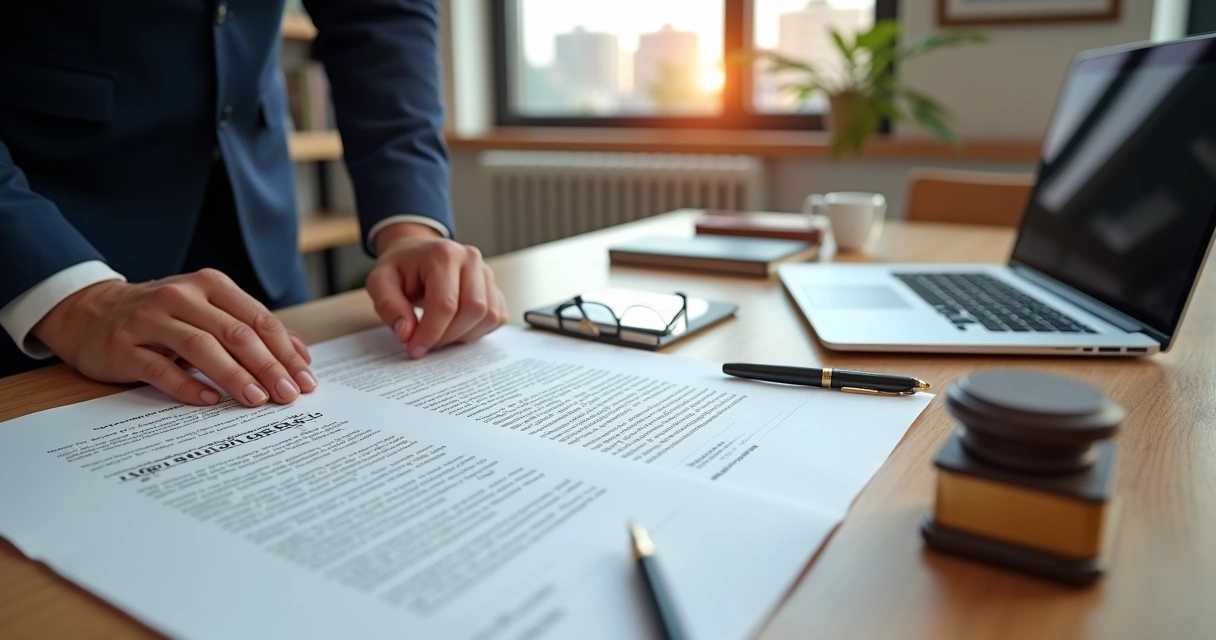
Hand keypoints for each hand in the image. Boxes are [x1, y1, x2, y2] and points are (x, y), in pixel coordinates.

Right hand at [31, 269, 316, 406]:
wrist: (92, 313)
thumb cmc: (165, 317)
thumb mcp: (209, 312)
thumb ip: (250, 328)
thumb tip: (298, 356)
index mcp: (210, 285)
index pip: (258, 319)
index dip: (285, 351)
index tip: (305, 379)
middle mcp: (181, 297)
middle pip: (235, 333)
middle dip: (268, 366)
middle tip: (288, 395)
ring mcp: (150, 320)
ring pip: (201, 347)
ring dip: (234, 375)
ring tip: (257, 399)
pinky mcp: (124, 346)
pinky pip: (160, 368)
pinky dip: (187, 385)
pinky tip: (209, 400)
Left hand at [366, 223, 507, 357]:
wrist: (416, 255)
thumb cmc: (400, 268)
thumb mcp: (380, 282)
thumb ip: (389, 307)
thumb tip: (407, 334)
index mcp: (443, 254)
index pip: (446, 303)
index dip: (431, 333)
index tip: (415, 349)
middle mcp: (471, 260)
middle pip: (473, 310)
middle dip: (448, 336)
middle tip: (426, 342)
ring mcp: (487, 273)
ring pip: (489, 316)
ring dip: (464, 335)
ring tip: (440, 333)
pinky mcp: (494, 288)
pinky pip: (497, 318)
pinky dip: (478, 331)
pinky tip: (456, 328)